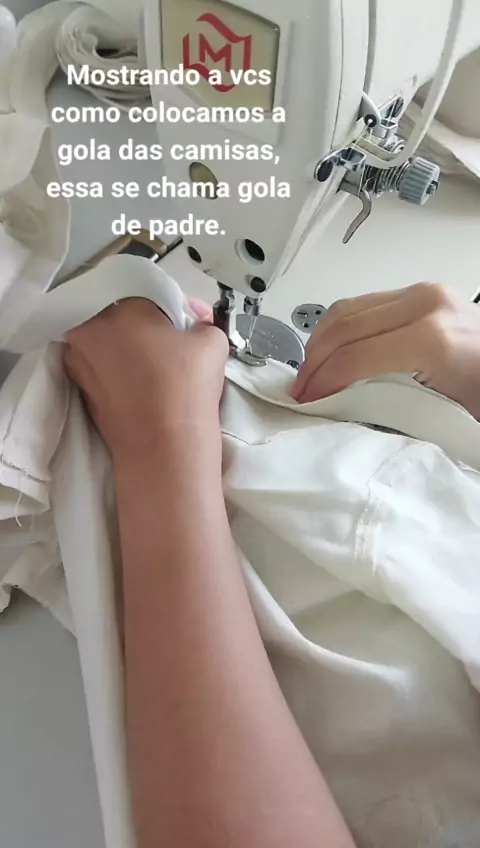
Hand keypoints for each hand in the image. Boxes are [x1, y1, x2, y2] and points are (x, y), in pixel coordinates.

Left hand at [63, 298, 227, 462]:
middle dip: (151, 323)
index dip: (177, 304)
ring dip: (133, 345)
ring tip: (164, 363)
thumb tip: (196, 323)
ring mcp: (80, 362)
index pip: (149, 292)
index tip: (194, 319)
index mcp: (117, 308)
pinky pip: (103, 367)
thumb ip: (202, 322)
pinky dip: (122, 369)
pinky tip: (148, 383)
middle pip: (123, 315)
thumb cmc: (186, 387)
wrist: (163, 449)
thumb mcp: (212, 341)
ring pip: (110, 341)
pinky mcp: (81, 390)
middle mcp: (89, 330)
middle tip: (179, 339)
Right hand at [292, 283, 479, 417]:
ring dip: (320, 340)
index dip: (322, 381)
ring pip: (349, 308)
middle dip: (313, 360)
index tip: (305, 402)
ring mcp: (423, 291)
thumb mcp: (445, 414)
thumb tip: (340, 411)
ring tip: (309, 373)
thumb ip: (392, 407)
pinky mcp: (422, 290)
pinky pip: (364, 303)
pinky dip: (339, 327)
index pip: (355, 356)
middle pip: (345, 326)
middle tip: (298, 390)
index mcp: (433, 338)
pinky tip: (330, 351)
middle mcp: (425, 304)